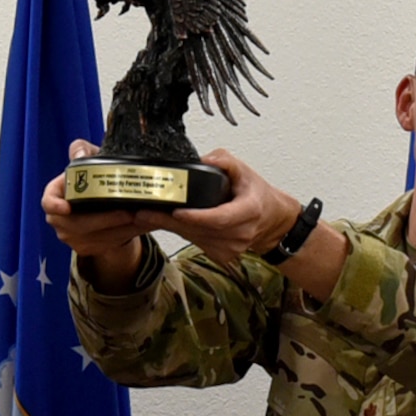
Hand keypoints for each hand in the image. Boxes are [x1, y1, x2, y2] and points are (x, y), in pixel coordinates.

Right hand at [41, 139, 154, 286]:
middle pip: (79, 225)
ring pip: (97, 238)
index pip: (48, 202)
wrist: (104, 204)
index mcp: (57, 194)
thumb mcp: (90, 159)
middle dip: (106, 220)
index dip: (55, 205)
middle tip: (129, 213)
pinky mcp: (88, 248)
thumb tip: (80, 154)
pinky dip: (128, 235)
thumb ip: (84, 151)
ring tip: (142, 219)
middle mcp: (61, 219)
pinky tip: (143, 226)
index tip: (66, 208)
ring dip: (122, 230)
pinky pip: (108, 245)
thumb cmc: (94, 180)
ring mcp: (72, 236)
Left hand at [153, 149, 299, 266]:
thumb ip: (225, 161)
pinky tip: (167, 222)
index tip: (175, 211)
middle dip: (168, 221)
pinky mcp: (222, 256)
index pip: (219, 218)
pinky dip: (181, 232)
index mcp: (249, 211)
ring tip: (146, 215)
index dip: (195, 217)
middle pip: (198, 230)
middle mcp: (240, 234)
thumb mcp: (245, 171)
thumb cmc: (257, 195)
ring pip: (193, 238)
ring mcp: (231, 248)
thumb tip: (204, 160)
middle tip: (143, 211)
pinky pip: (195, 243)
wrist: (272, 221)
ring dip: (169, 227)